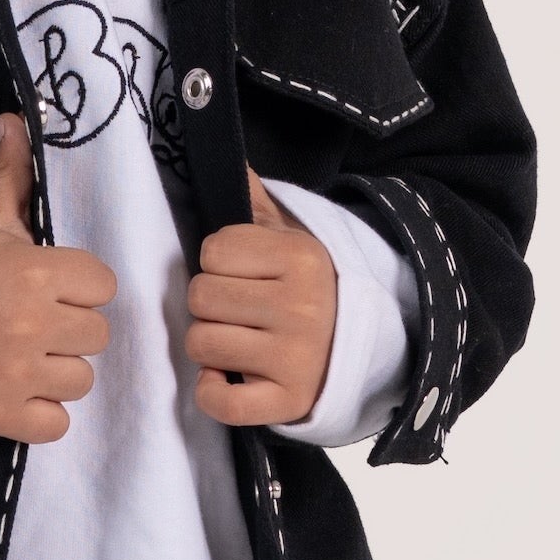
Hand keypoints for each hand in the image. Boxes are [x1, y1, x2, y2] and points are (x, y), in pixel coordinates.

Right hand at [0, 116, 116, 443]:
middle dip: (69, 330)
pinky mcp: (5, 417)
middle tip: (31, 324)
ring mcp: (19, 374)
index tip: (49, 287)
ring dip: (57, 372)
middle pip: (97, 335)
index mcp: (35, 271)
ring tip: (20, 357)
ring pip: (82, 380)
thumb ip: (13, 178)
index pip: (103, 285)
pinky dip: (40, 413)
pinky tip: (14, 391)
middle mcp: (33, 323)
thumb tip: (16, 119)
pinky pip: (57, 423)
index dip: (79, 287)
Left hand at [182, 170, 338, 427]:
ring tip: (241, 342)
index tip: (245, 275)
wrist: (359, 348)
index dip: (218, 263)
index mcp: (301, 259)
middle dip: (211, 304)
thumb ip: (254, 200)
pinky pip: (219, 401)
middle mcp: (300, 307)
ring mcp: (294, 359)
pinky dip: (213, 392)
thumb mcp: (290, 238)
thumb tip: (228, 157)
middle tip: (240, 311)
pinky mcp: (286, 402)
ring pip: (200, 343)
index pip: (212, 251)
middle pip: (200, 296)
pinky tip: (231, 378)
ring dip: (210, 346)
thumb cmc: (306, 289)